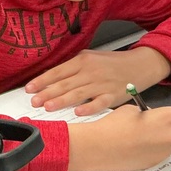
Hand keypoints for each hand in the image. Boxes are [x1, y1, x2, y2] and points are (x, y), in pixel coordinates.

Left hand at [24, 48, 170, 115]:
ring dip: (62, 100)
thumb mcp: (90, 59)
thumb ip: (72, 68)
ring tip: (48, 107)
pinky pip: (100, 102)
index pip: (58, 72)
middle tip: (34, 101)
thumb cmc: (112, 63)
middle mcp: (91, 71)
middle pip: (65, 83)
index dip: (42, 81)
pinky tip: (78, 112)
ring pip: (78, 93)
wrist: (141, 64)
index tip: (29, 89)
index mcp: (82, 61)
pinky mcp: (114, 95)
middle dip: (47, 93)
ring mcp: (102, 84)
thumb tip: (50, 80)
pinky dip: (89, 107)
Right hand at [67, 104, 170, 170]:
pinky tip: (138, 148)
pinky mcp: (155, 163)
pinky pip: (162, 154)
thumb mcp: (134, 110)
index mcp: (169, 118)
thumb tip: (155, 120)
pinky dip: (155, 150)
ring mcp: (165, 152)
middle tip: (167, 128)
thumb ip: (151, 115)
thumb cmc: (114, 124)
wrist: (99, 147)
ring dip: (167, 141)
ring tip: (145, 138)